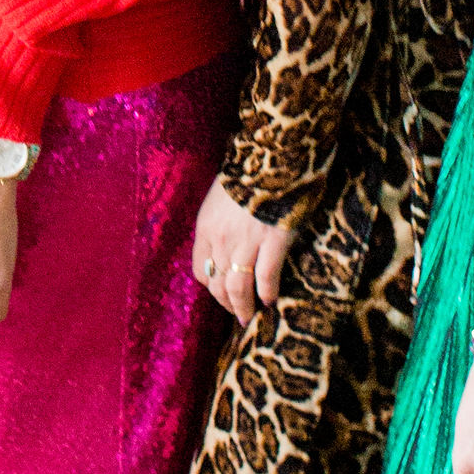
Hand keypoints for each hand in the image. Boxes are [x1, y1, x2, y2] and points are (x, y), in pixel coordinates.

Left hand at [191, 177, 294, 321]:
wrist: (272, 156)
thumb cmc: (248, 174)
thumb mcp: (220, 199)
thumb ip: (219, 223)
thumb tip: (226, 243)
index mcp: (206, 227)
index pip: (200, 268)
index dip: (210, 285)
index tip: (220, 293)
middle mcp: (222, 238)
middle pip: (217, 284)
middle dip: (226, 303)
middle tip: (237, 314)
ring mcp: (247, 242)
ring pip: (237, 287)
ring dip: (243, 307)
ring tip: (250, 317)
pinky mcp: (273, 242)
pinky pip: (265, 278)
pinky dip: (266, 293)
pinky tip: (270, 300)